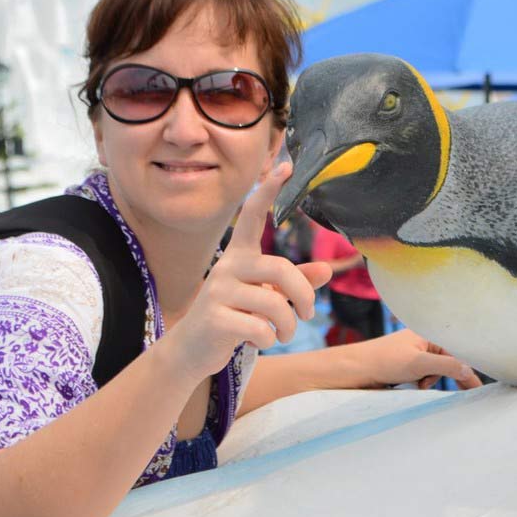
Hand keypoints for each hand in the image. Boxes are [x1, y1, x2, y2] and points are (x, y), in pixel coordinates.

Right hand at [161, 163, 332, 383]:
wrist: (191, 350)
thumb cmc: (233, 317)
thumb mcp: (264, 297)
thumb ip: (293, 283)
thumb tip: (326, 271)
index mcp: (239, 256)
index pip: (251, 216)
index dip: (268, 191)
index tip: (285, 166)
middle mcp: (227, 266)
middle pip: (281, 268)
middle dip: (303, 295)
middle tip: (308, 313)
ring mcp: (218, 291)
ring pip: (274, 302)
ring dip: (288, 324)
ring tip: (284, 333)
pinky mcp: (214, 318)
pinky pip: (259, 327)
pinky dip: (269, 338)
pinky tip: (261, 340)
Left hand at [357, 329, 481, 389]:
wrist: (353, 371)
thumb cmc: (384, 361)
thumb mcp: (419, 363)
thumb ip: (446, 366)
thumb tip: (469, 371)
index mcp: (427, 335)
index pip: (456, 352)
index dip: (468, 370)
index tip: (479, 389)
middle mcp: (421, 343)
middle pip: (447, 362)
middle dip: (448, 376)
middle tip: (466, 395)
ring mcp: (412, 356)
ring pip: (434, 373)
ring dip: (430, 382)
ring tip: (418, 385)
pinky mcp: (404, 369)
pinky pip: (422, 378)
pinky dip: (421, 385)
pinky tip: (412, 387)